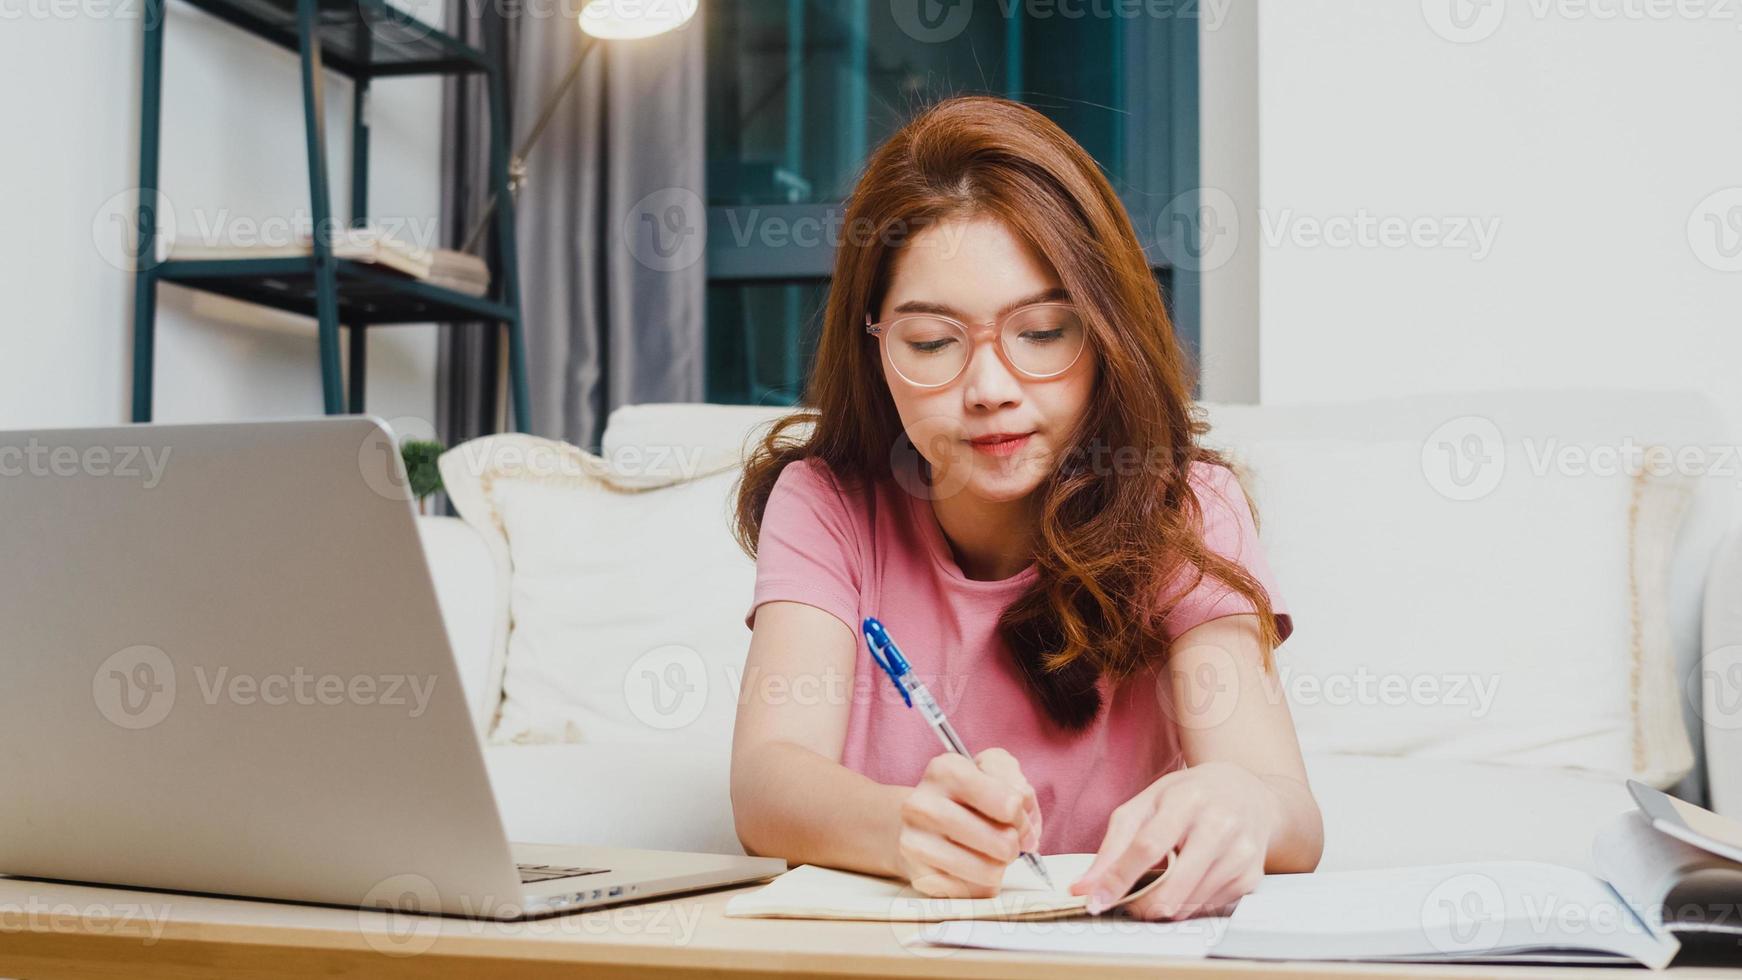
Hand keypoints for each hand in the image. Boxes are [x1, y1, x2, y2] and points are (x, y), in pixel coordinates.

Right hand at [892, 747, 1042, 897]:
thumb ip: (1017, 782)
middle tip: (1007, 839)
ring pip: (990, 871)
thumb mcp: (992, 770)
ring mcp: (916, 844)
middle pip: (1003, 842)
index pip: (1009, 804)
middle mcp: (922, 806)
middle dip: (1014, 844)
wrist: (919, 823)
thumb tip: (1025, 824)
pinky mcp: (919, 878)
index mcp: (944, 771)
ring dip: (1000, 866)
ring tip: (990, 854)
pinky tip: (971, 868)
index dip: (1022, 815)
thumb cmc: (965, 796)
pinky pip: (974, 893)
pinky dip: (982, 884)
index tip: (1015, 816)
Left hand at [1070, 761, 1278, 919]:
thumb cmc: (1190, 796)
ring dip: (1164, 905)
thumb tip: (1086, 886)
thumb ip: (1114, 844)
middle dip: (1141, 905)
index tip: (1096, 901)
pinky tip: (1188, 882)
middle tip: (1128, 903)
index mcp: (1188, 800)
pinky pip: (1207, 909)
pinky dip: (1188, 904)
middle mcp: (1220, 825)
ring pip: (1188, 904)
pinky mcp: (1252, 878)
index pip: (1148, 846)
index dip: (1118, 878)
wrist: (1247, 794)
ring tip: (1161, 884)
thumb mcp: (1147, 804)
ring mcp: (1241, 853)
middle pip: (1172, 886)